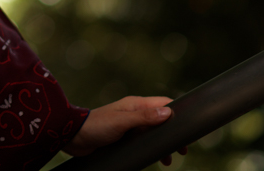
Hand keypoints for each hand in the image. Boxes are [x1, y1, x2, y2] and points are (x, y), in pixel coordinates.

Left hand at [63, 96, 188, 164]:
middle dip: (173, 133)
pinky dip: (153, 149)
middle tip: (182, 150)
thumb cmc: (96, 126)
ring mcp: (130, 126)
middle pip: (162, 121)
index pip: (164, 104)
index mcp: (136, 105)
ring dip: (163, 144)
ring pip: (154, 133)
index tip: (189, 127)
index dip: (178, 113)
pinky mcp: (125, 137)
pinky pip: (144, 142)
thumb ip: (144, 118)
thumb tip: (168, 113)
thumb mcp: (122, 122)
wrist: (74, 136)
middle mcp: (135, 113)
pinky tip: (155, 159)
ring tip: (169, 159)